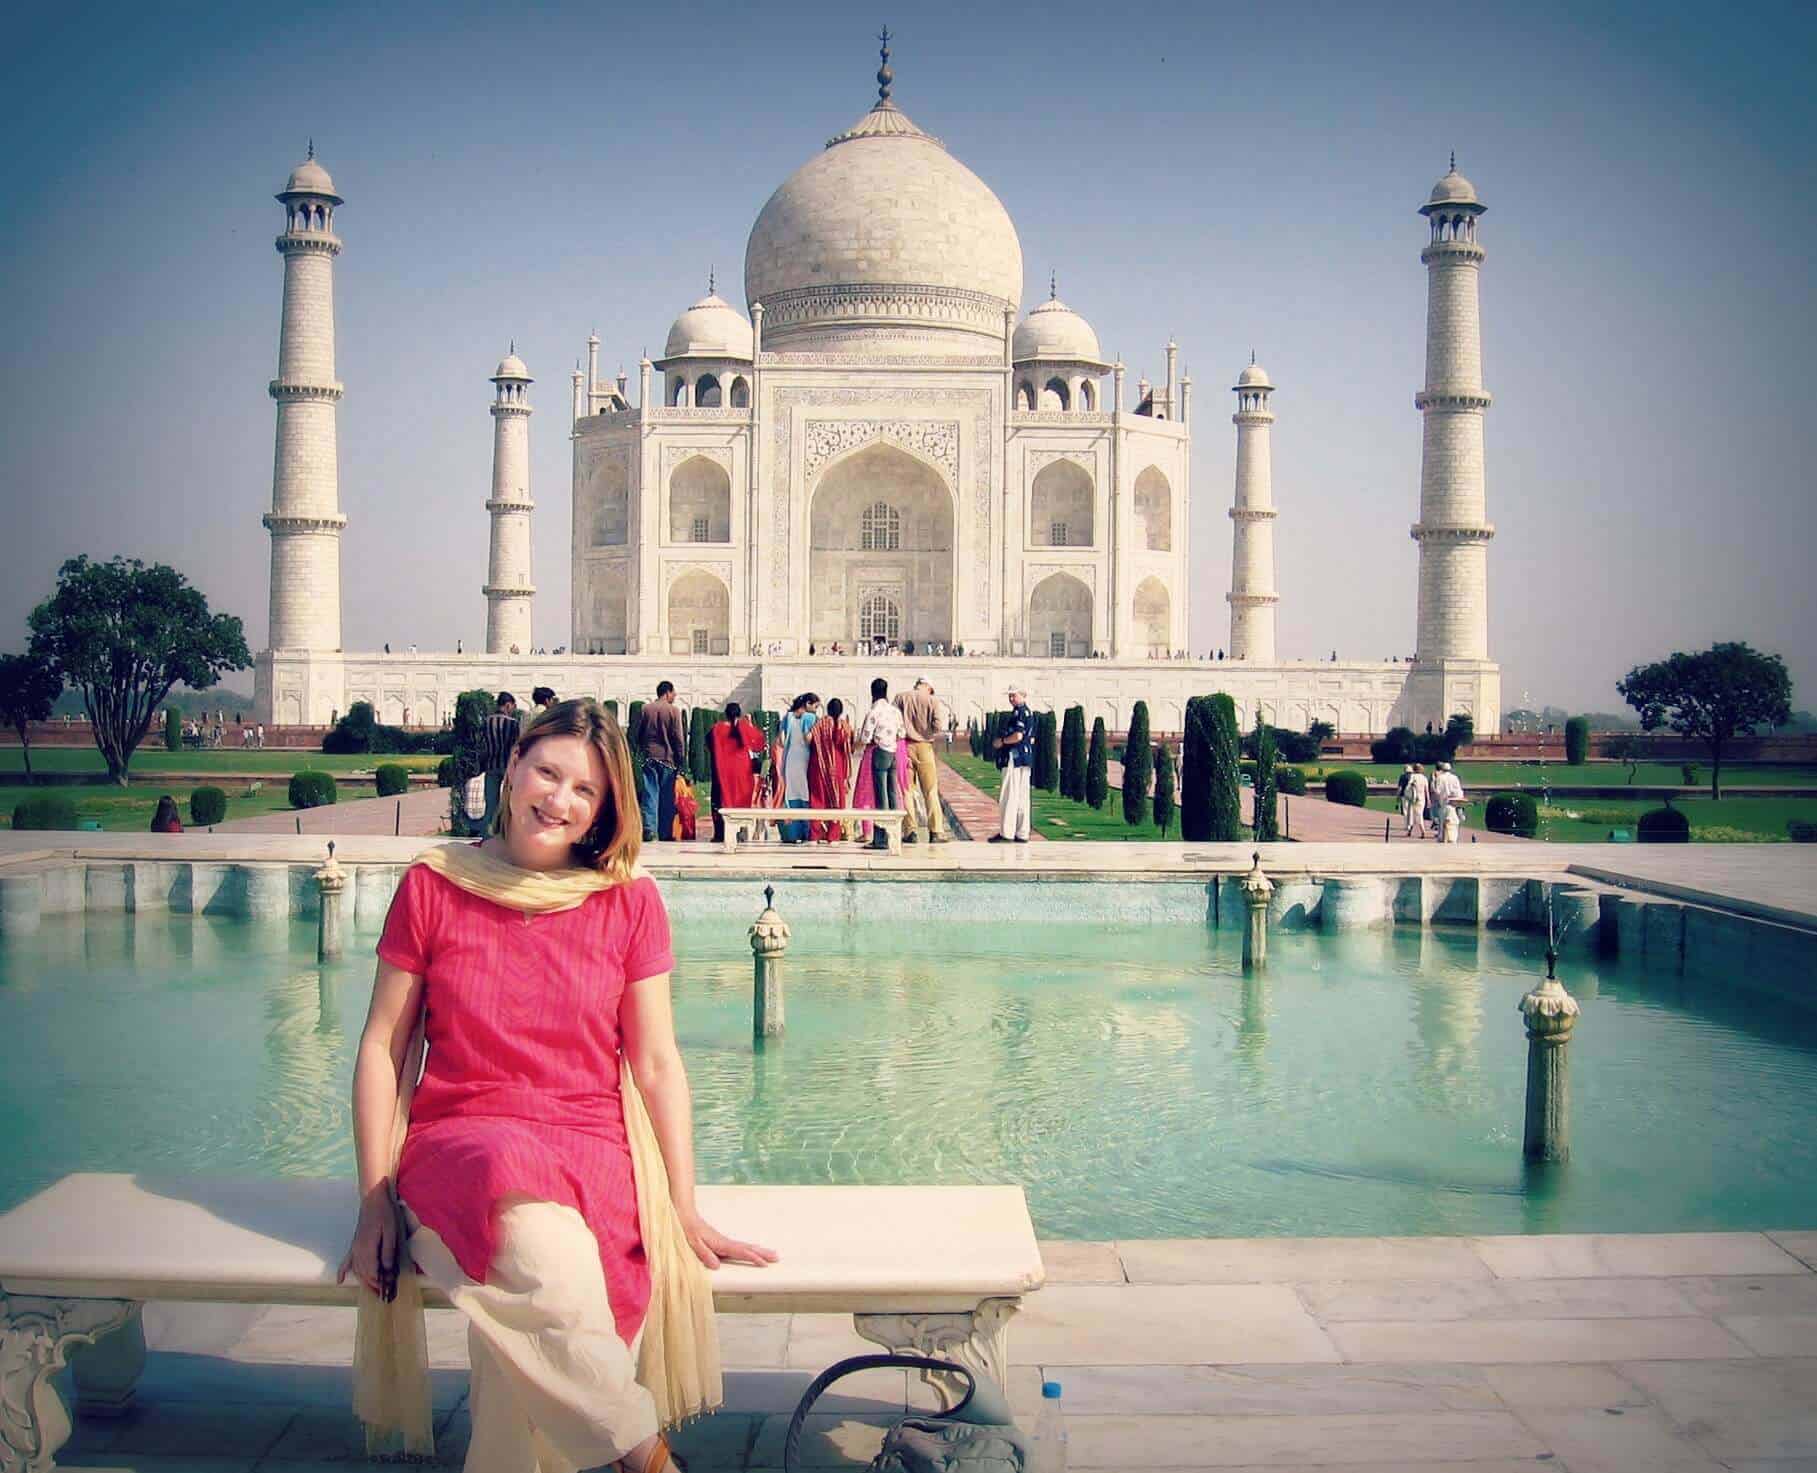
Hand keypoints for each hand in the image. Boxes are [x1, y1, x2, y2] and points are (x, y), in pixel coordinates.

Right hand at [337, 1185, 400, 1300]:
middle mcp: (358, 1251)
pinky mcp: (355, 1244)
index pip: (372, 1272)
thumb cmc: (384, 1214)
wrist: (373, 1199)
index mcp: (367, 1248)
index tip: (389, 1289)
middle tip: (383, 1297)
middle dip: (373, 1286)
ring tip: (373, 1292)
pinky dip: (342, 1271)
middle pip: (364, 1274)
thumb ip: (387, 1251)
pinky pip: (346, 1260)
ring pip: (357, 1270)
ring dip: (364, 1282)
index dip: (380, 1282)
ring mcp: (355, 1248)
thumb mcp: (390, 1232)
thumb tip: (386, 1270)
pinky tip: (339, 1280)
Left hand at [679, 1211, 777, 1270]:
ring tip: (771, 1254)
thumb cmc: (687, 1229)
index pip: (740, 1251)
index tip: (764, 1264)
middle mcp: (724, 1242)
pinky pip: (738, 1247)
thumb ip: (704, 1254)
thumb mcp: (693, 1243)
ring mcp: (723, 1241)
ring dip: (758, 1250)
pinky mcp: (720, 1242)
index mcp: (719, 1243)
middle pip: (747, 1247)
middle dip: (762, 1253)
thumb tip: (717, 1266)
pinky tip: (751, 1252)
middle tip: (777, 1257)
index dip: (752, 1258)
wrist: (684, 1214)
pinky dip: (749, 1249)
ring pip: (745, 1246)